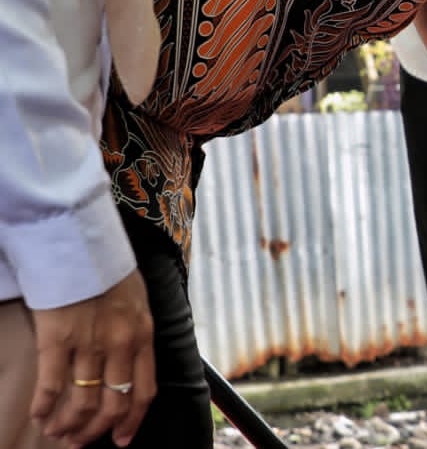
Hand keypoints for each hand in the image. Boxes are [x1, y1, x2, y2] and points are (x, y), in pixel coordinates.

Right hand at [30, 270, 155, 446]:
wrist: (82, 244)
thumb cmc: (109, 271)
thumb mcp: (139, 303)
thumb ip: (137, 335)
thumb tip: (130, 367)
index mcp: (143, 336)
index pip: (143, 392)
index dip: (131, 422)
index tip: (120, 441)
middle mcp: (121, 345)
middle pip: (112, 404)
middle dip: (95, 431)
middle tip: (79, 443)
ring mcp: (89, 343)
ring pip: (82, 401)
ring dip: (68, 424)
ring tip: (56, 433)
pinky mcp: (57, 339)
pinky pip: (51, 384)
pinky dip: (43, 406)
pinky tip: (37, 415)